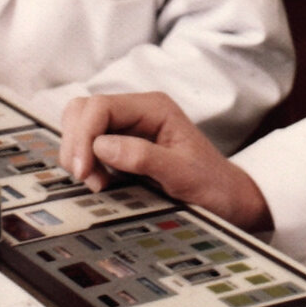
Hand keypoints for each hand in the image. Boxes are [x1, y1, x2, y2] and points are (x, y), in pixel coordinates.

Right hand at [59, 92, 271, 229]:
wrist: (228, 199)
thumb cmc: (213, 185)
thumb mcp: (183, 174)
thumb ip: (144, 157)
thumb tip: (103, 146)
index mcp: (154, 107)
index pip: (100, 106)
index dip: (84, 136)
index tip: (84, 170)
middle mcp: (138, 111)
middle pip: (84, 110)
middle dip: (77, 143)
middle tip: (89, 178)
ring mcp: (128, 127)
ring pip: (81, 126)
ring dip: (79, 154)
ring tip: (98, 183)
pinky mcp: (122, 146)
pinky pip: (89, 145)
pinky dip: (86, 162)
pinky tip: (101, 182)